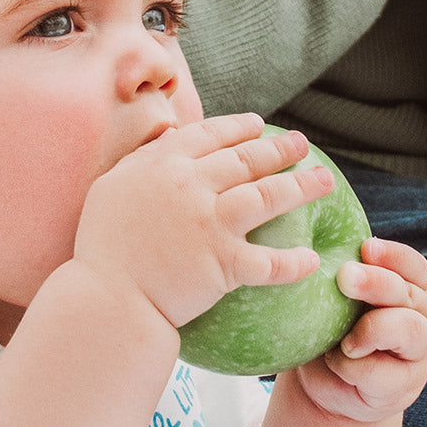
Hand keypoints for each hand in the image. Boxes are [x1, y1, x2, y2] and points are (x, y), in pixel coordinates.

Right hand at [74, 113, 333, 329]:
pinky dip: (293, 264)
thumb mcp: (109, 191)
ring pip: (268, 196)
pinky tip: (311, 261)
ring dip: (302, 186)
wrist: (107, 299)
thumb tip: (166, 140)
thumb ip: (139, 164)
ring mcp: (210, 224)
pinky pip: (269, 262)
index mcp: (162, 165)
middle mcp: (191, 186)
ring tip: (325, 181)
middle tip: (302, 145)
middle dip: (280, 148)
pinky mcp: (224, 264)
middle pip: (247, 159)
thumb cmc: (101, 251)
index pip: (209, 135)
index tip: (257, 126)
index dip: (238, 128)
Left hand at [296, 239, 426, 421]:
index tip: (366, 246)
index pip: (413, 267)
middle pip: (408, 293)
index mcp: (407, 290)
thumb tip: (307, 254)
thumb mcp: (331, 306)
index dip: (393, 256)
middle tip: (344, 276)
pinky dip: (352, 366)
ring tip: (344, 339)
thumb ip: (335, 284)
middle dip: (376, 283)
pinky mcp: (401, 386)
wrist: (322, 390)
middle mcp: (419, 317)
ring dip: (371, 328)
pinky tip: (335, 362)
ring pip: (408, 329)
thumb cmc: (327, 336)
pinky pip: (380, 371)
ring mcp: (416, 353)